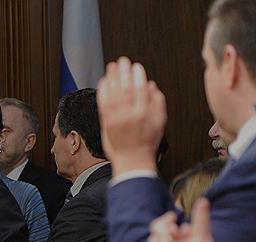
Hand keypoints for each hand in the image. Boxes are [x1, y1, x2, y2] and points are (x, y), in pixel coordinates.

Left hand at [96, 57, 166, 173]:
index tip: (136, 66)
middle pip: (125, 89)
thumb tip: (151, 85)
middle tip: (122, 61)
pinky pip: (103, 104)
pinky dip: (103, 92)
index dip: (137, 76)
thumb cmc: (147, 142)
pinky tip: (103, 81)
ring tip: (112, 66)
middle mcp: (129, 115)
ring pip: (113, 94)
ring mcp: (116, 119)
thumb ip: (157, 103)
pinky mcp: (106, 123)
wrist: (132, 160)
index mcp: (144, 113)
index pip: (140, 90)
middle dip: (124, 73)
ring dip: (112, 78)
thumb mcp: (160, 122)